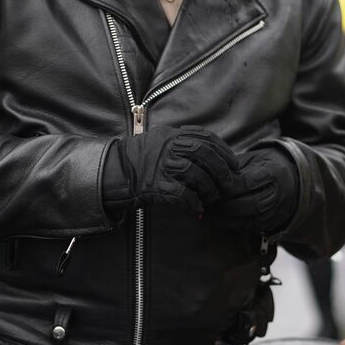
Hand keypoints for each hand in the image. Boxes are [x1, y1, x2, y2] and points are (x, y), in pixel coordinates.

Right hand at [101, 126, 240, 216]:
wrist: (111, 173)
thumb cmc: (138, 160)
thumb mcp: (159, 142)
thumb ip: (181, 143)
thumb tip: (211, 154)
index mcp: (171, 135)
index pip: (205, 137)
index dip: (223, 150)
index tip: (233, 162)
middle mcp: (167, 147)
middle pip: (204, 153)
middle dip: (221, 169)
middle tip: (229, 183)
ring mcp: (161, 165)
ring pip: (196, 174)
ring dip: (209, 189)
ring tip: (213, 198)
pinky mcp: (155, 186)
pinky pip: (182, 194)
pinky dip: (193, 204)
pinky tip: (198, 210)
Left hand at [213, 147, 298, 234]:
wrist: (289, 181)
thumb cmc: (263, 167)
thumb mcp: (251, 159)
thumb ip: (233, 168)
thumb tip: (211, 178)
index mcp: (272, 173)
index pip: (246, 182)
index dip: (226, 186)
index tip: (212, 185)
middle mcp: (276, 195)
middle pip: (248, 204)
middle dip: (225, 204)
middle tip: (208, 200)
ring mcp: (273, 212)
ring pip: (247, 220)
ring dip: (225, 216)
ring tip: (211, 209)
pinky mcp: (268, 225)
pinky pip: (246, 228)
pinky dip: (230, 224)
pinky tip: (219, 216)